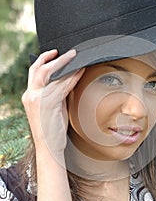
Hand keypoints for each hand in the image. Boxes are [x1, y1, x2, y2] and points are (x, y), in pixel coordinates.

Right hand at [22, 49, 84, 163]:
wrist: (49, 148)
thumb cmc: (52, 130)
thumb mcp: (52, 108)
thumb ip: (56, 94)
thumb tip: (67, 80)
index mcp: (29, 96)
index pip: (35, 72)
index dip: (45, 61)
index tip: (55, 54)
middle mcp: (31, 95)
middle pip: (40, 69)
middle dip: (54, 58)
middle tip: (68, 52)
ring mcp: (38, 99)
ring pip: (51, 74)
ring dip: (66, 64)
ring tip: (76, 57)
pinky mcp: (48, 103)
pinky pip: (62, 85)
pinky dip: (72, 76)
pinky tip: (80, 71)